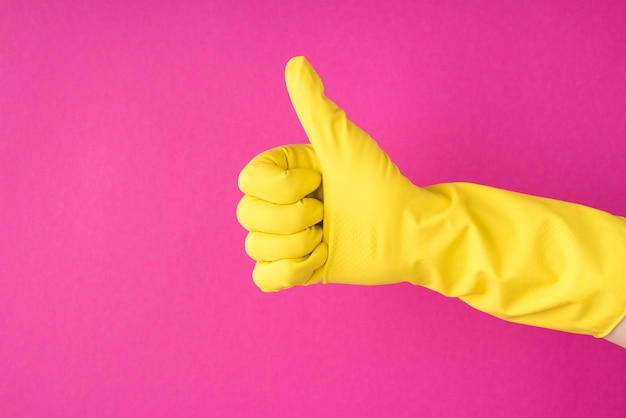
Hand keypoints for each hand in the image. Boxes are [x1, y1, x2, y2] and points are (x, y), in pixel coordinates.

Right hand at [237, 57, 447, 291]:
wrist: (409, 233)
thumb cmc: (380, 184)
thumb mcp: (344, 144)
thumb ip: (314, 107)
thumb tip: (295, 62)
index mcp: (284, 173)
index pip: (247, 182)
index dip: (282, 189)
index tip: (320, 182)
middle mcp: (279, 203)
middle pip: (248, 216)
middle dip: (294, 220)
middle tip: (329, 214)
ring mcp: (285, 237)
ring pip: (255, 247)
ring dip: (298, 247)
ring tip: (328, 239)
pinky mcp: (295, 268)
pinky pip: (263, 278)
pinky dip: (290, 273)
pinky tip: (319, 260)